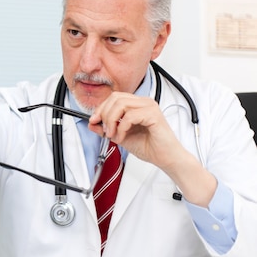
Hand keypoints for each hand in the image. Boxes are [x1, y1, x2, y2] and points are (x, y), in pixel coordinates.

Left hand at [88, 92, 216, 205]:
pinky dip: (121, 128)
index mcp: (137, 104)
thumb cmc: (149, 147)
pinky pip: (129, 116)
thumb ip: (106, 129)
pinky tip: (122, 138)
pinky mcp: (153, 115)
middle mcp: (144, 102)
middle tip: (104, 130)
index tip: (93, 120)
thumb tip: (91, 123)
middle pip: (115, 98)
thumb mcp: (120, 136)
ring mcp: (149, 106)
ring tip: (112, 135)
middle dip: (104, 114)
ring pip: (120, 105)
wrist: (166, 158)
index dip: (101, 108)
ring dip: (111, 121)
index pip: (114, 97)